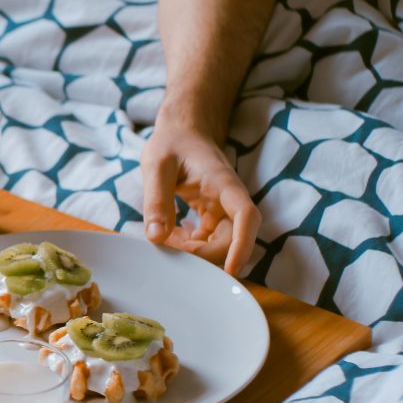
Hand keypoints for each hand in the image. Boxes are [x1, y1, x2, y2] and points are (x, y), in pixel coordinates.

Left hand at [140, 122, 260, 276]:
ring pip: (221, 243)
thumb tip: (156, 236)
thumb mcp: (156, 166)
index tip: (231, 270)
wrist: (181, 132)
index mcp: (222, 183)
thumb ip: (156, 200)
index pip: (246, 216)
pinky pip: (208, 239)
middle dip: (206, 255)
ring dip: (196, 252)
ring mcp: (223, 209)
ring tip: (165, 242)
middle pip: (234, 238)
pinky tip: (169, 237)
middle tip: (170, 250)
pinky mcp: (213, 215)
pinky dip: (190, 245)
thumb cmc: (171, 143)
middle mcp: (229, 199)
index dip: (243, 246)